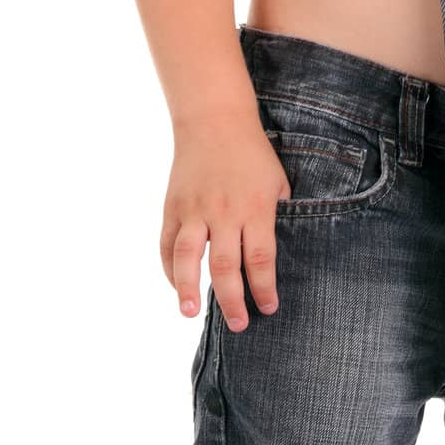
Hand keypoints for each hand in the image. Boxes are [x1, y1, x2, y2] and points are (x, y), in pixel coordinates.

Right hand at [160, 119, 292, 332]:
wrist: (215, 120)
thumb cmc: (253, 154)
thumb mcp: (277, 181)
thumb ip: (277, 217)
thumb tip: (277, 254)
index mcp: (255, 207)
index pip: (260, 258)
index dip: (264, 288)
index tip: (268, 309)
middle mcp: (223, 211)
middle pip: (225, 266)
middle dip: (232, 301)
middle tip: (238, 325)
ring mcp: (194, 209)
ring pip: (188, 258)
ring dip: (188, 289)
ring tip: (191, 314)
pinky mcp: (173, 206)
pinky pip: (167, 244)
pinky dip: (169, 268)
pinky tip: (176, 286)